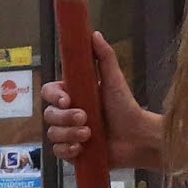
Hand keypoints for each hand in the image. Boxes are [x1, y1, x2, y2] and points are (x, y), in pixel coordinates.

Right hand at [44, 55, 166, 172]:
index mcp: (73, 95)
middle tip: (85, 118)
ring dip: (69, 134)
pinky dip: (67, 150)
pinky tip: (81, 148)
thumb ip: (104, 57)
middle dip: (65, 118)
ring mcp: (69, 133)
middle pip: (49, 114)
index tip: (66, 99)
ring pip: (52, 134)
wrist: (137, 137)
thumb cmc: (126, 108)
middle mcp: (68, 114)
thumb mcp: (114, 80)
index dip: (53, 96)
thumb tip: (94, 34)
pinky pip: (58, 152)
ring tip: (89, 135)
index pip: (49, 92)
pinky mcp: (73, 153)